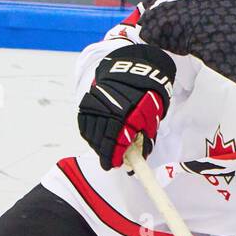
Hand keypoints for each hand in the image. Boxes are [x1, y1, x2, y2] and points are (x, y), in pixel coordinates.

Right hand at [77, 44, 175, 169]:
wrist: (132, 70)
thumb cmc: (146, 95)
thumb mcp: (151, 117)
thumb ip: (146, 138)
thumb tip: (141, 156)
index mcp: (125, 117)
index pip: (116, 143)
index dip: (114, 157)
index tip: (115, 165)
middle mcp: (108, 112)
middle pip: (101, 140)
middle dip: (105, 154)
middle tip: (108, 163)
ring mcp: (96, 106)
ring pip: (91, 133)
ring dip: (96, 145)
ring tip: (103, 151)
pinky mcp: (88, 101)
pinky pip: (84, 123)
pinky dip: (89, 134)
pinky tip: (95, 139)